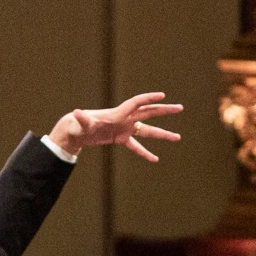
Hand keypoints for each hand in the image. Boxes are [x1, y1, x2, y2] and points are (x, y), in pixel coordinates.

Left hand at [48, 92, 182, 160]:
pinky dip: (145, 152)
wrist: (75, 131)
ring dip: (162, 134)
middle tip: (180, 108)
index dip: (149, 98)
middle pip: (149, 112)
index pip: (137, 103)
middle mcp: (125, 119)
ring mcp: (125, 128)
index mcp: (118, 113)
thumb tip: (76, 113)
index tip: (162, 95)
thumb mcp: (80, 123)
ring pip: (148, 130)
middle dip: (164, 110)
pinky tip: (155, 160)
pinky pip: (136, 146)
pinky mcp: (121, 138)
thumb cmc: (77, 125)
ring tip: (178, 137)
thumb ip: (82, 119)